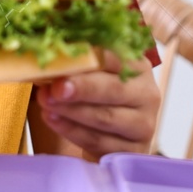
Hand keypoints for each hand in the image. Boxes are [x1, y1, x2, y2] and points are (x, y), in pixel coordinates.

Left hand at [34, 51, 160, 156]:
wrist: (111, 136)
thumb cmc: (97, 97)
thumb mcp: (94, 73)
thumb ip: (78, 59)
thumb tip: (50, 41)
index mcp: (137, 66)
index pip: (117, 58)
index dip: (91, 58)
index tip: (65, 58)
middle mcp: (146, 93)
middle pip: (114, 89)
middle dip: (82, 87)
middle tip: (56, 87)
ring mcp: (143, 124)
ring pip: (106, 117)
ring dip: (72, 111)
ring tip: (46, 103)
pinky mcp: (132, 150)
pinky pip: (99, 141)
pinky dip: (73, 131)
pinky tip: (53, 120)